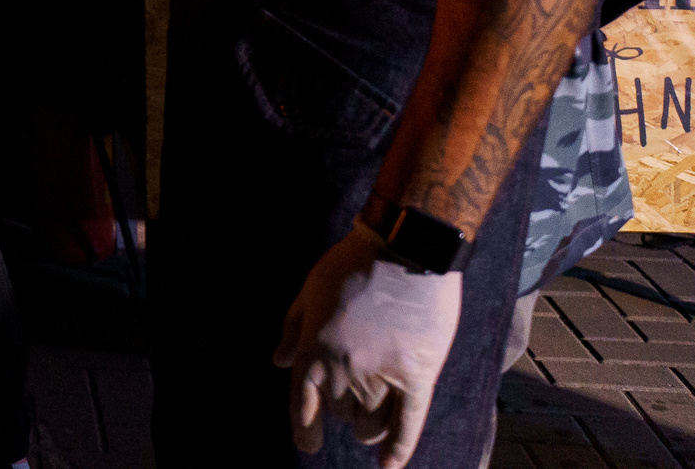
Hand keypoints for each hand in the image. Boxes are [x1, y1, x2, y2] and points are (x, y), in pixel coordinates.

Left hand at [272, 223, 464, 467]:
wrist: (405, 248)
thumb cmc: (352, 265)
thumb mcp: (309, 291)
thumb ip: (293, 330)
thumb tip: (277, 362)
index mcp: (312, 349)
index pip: (301, 405)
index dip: (303, 429)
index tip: (307, 445)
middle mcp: (342, 370)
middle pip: (339, 413)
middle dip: (342, 408)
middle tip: (354, 389)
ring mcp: (380, 377)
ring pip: (369, 424)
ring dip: (368, 424)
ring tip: (372, 416)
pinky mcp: (416, 378)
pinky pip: (406, 426)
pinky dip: (397, 450)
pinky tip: (389, 466)